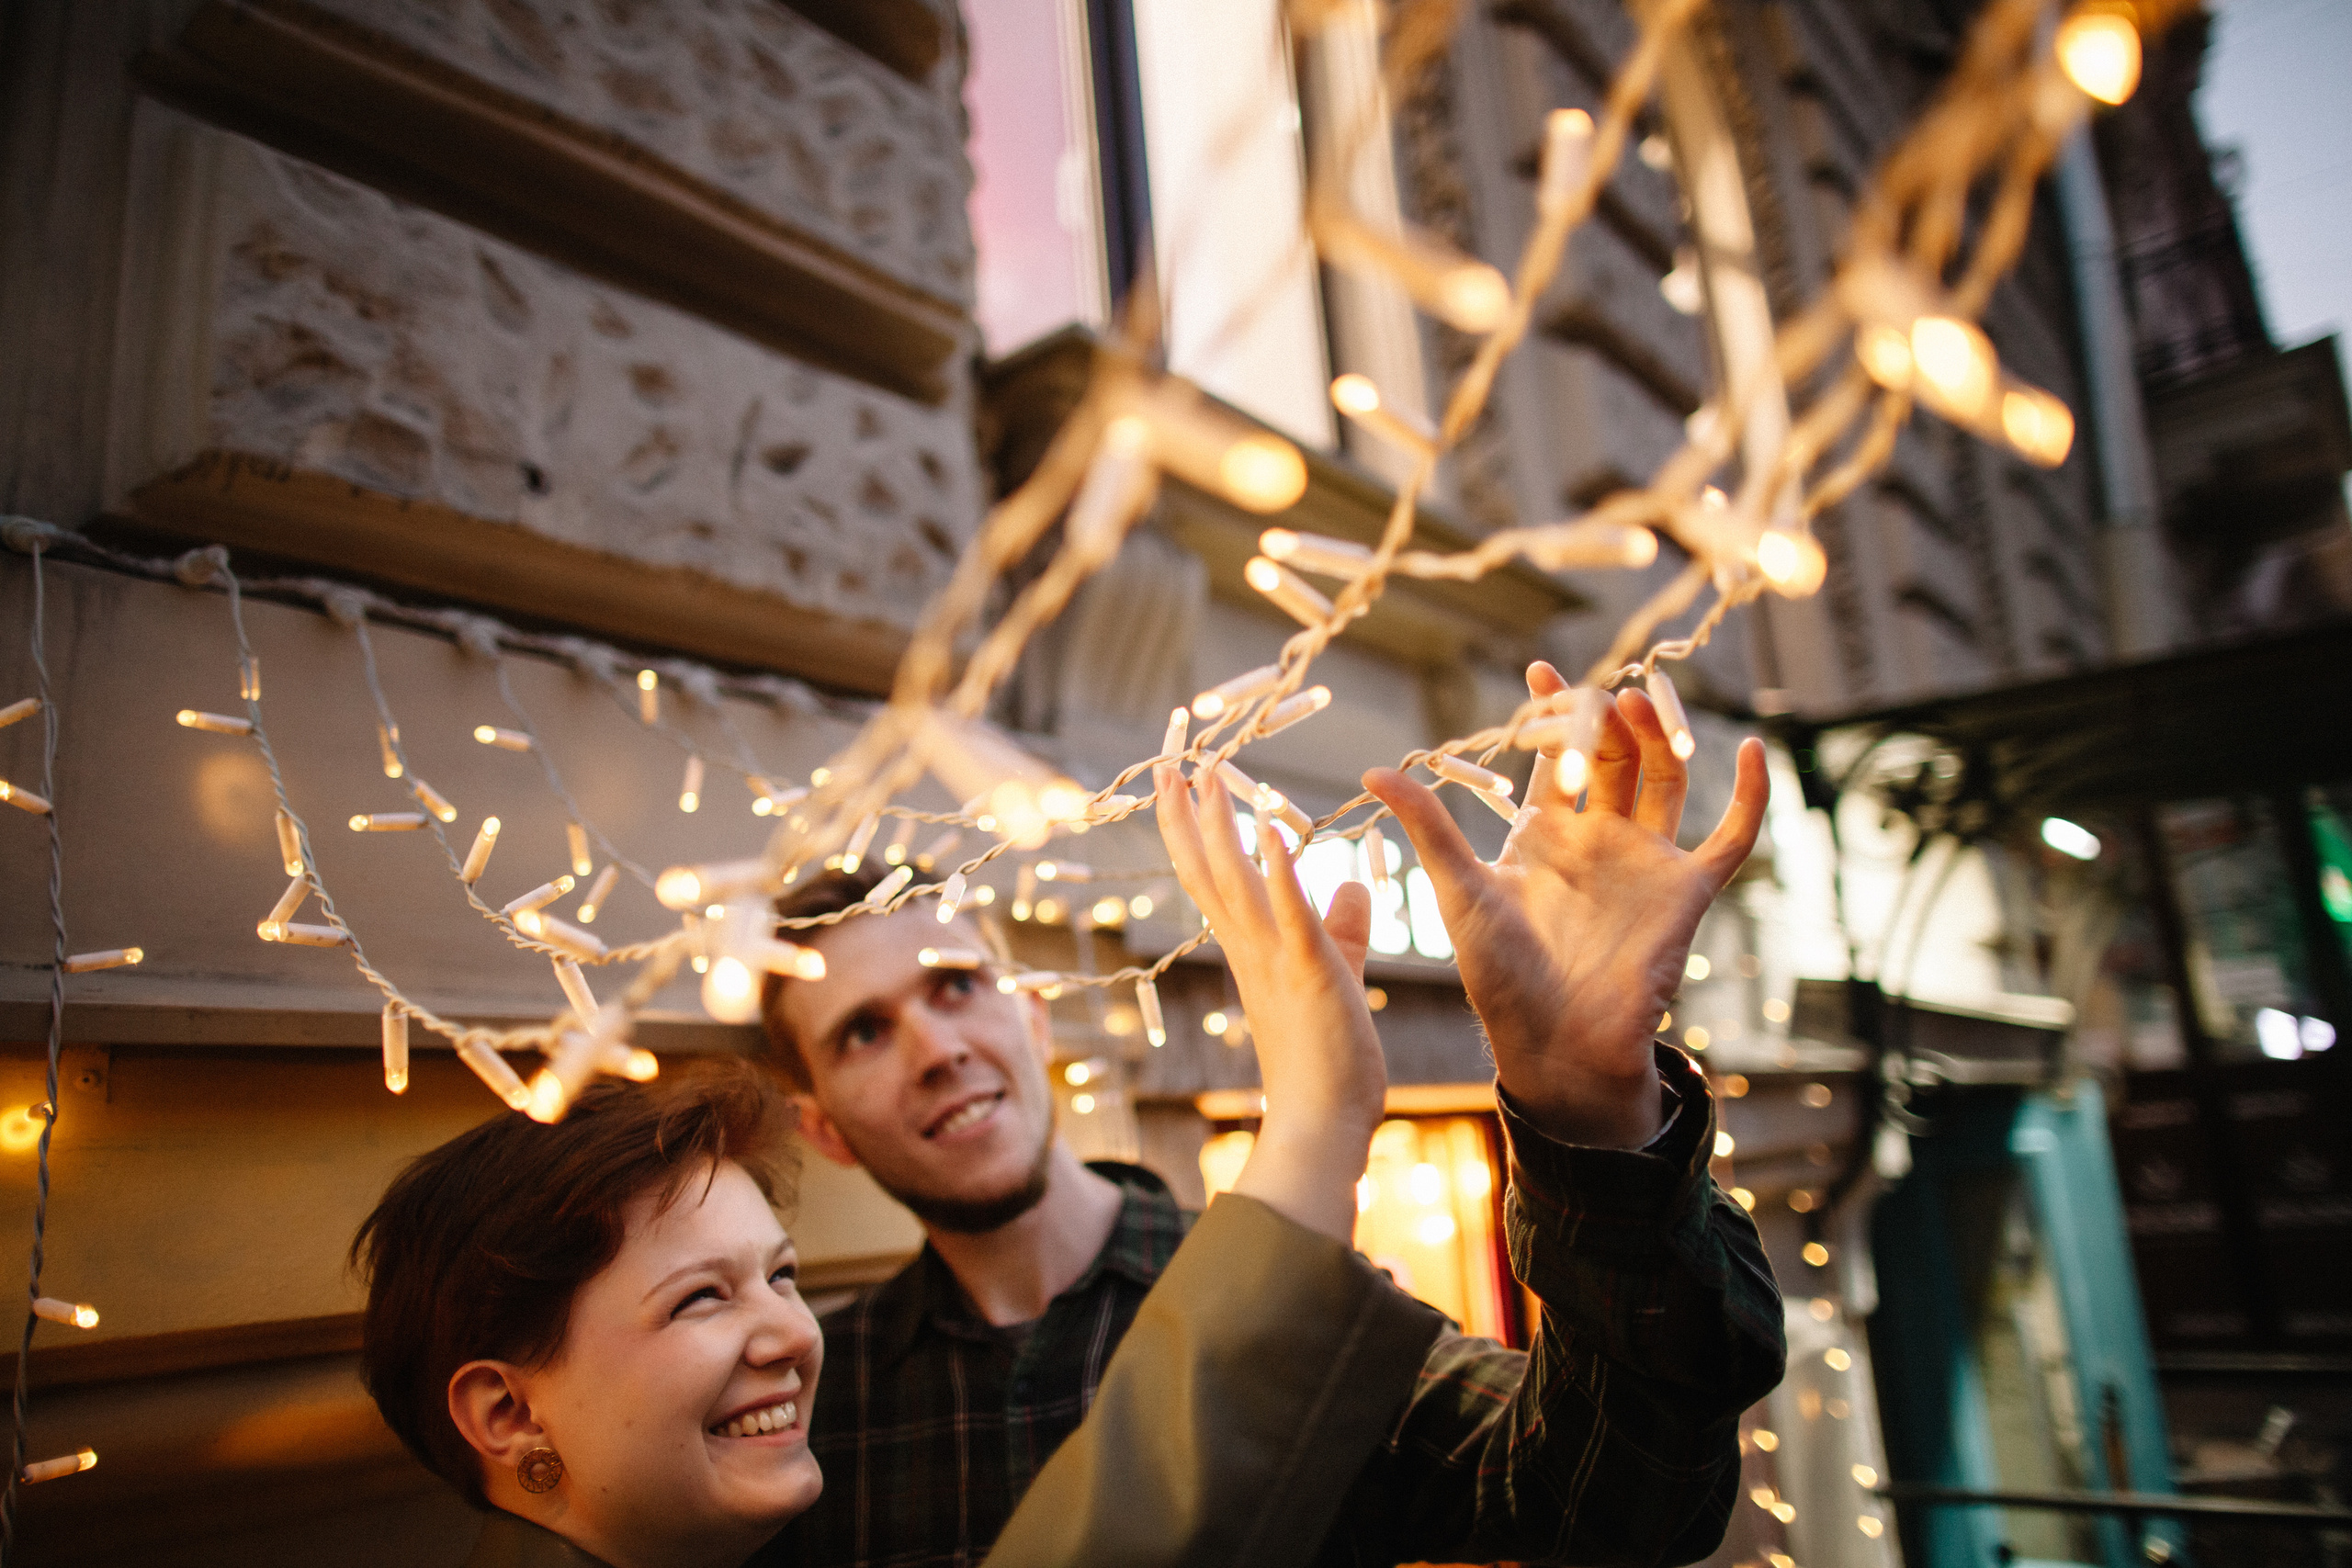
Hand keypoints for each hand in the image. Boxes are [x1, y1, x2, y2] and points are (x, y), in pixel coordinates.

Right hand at [1155, 759, 1384, 1241]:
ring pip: (1238, 883)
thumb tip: (1354, 883)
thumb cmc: (1328, 1061)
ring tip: (1207, 776)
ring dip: (1221, 828)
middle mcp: (1252, 949)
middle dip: (1188, 816)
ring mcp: (1275, 960)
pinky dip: (1280, 873)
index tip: (1183, 786)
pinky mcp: (1310, 974)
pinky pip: (1292, 915)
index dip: (1195, 832)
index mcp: (1253, 950)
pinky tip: (1272, 832)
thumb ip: (1345, 928)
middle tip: (1172, 763)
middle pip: (1209, 872)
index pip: (1216, 880)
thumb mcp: (1338, 974)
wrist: (1322, 1124)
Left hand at [1363, 662, 1766, 1146]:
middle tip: (1589, 695)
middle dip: (1603, 719)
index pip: (1555, 755)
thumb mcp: (1459, 889)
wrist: (1554, 1043)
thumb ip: (1429, 826)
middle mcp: (1598, 838)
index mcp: (1544, 833)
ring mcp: (1646, 860)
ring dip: (1658, 736)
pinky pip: (1731, 835)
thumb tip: (1374, 771)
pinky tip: (1756, 751)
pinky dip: (1749, 794)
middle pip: (1613, 755)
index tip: (1538, 670)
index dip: (1550, 711)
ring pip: (1665, 777)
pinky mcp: (1686, 890)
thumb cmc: (1499, 975)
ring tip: (1637, 702)